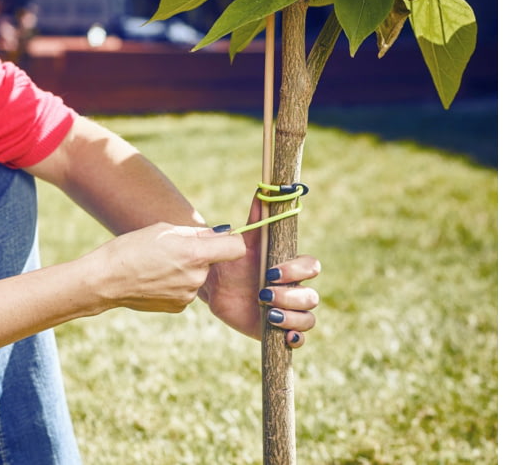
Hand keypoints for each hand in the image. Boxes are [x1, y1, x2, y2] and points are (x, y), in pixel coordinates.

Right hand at [87, 222, 245, 312]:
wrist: (106, 280)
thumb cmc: (133, 248)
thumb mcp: (164, 230)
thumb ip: (196, 233)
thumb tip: (219, 234)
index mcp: (195, 253)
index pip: (236, 247)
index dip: (231, 241)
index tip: (221, 238)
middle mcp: (196, 276)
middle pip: (214, 261)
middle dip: (201, 254)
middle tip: (173, 250)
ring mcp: (188, 295)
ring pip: (199, 276)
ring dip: (187, 269)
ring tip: (159, 265)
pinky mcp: (179, 307)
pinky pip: (187, 289)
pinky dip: (177, 283)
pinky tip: (156, 279)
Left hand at [201, 198, 320, 347]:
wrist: (217, 287)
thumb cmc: (234, 262)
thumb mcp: (243, 241)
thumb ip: (256, 218)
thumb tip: (263, 189)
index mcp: (291, 267)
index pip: (311, 267)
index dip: (296, 271)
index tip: (271, 272)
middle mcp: (296, 289)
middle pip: (312, 297)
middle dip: (290, 296)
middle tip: (263, 295)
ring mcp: (291, 311)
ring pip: (309, 318)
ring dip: (292, 317)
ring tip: (268, 313)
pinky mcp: (281, 330)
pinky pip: (301, 339)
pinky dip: (296, 339)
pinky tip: (284, 335)